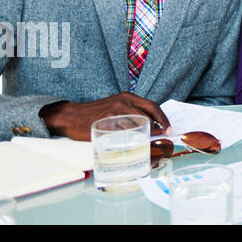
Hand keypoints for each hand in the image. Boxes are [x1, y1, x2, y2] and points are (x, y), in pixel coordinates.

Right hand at [39, 92, 169, 139]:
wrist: (72, 116)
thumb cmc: (96, 113)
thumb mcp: (116, 106)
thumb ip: (132, 112)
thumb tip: (151, 125)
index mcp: (128, 97)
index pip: (153, 106)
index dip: (163, 118)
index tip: (168, 128)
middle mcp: (124, 102)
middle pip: (148, 117)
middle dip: (157, 128)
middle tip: (161, 137)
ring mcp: (115, 112)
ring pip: (137, 126)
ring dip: (143, 136)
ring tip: (146, 142)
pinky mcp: (106, 123)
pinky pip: (123, 133)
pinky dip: (130, 140)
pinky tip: (131, 144)